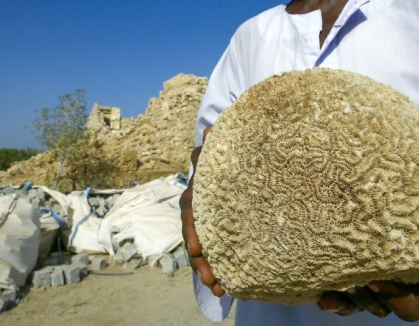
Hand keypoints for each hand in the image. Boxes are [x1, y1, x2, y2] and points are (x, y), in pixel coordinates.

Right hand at [179, 127, 224, 296]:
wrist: (227, 165)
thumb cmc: (225, 159)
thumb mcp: (221, 153)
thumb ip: (215, 145)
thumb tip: (209, 129)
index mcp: (198, 190)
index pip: (191, 211)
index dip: (193, 230)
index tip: (199, 248)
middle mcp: (194, 207)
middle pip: (193, 237)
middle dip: (201, 259)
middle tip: (211, 277)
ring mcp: (200, 221)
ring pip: (198, 249)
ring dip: (205, 269)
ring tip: (218, 288)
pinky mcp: (210, 233)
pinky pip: (207, 255)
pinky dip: (212, 271)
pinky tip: (222, 289)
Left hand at [317, 234, 418, 320]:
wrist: (399, 171)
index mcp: (415, 279)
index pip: (408, 307)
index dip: (394, 298)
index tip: (378, 278)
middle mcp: (389, 279)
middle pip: (378, 308)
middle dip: (367, 298)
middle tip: (357, 278)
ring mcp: (362, 271)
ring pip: (355, 303)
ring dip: (348, 296)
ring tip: (338, 277)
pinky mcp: (338, 263)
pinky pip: (332, 292)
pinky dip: (330, 298)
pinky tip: (324, 297)